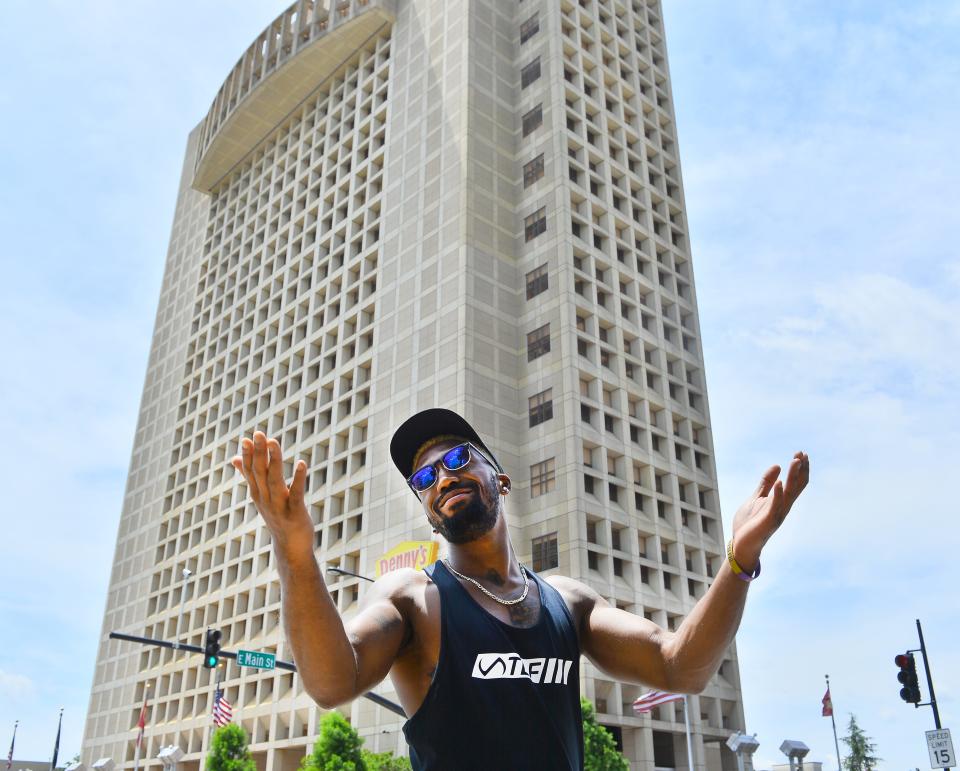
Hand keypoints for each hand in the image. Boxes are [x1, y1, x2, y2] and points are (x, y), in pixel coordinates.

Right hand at [231, 431, 313, 558]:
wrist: (290, 548)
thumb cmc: (277, 516)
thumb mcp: (261, 496)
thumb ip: (249, 476)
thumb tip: (234, 458)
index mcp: (257, 493)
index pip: (250, 471)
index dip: (248, 455)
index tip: (246, 438)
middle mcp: (265, 499)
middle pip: (260, 473)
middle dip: (259, 452)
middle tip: (258, 433)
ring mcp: (279, 506)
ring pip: (274, 480)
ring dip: (274, 460)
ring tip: (274, 442)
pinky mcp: (294, 512)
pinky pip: (296, 493)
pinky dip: (298, 478)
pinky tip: (301, 463)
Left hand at [730, 452, 809, 569]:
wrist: (740, 544)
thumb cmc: (749, 523)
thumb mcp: (757, 497)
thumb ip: (766, 483)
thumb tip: (777, 465)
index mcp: (781, 501)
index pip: (794, 483)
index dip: (799, 469)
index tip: (801, 453)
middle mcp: (783, 507)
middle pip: (796, 486)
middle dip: (799, 470)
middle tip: (802, 453)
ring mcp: (777, 514)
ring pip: (789, 493)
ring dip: (793, 477)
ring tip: (795, 461)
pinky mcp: (768, 521)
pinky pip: (775, 506)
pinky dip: (778, 494)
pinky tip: (780, 482)